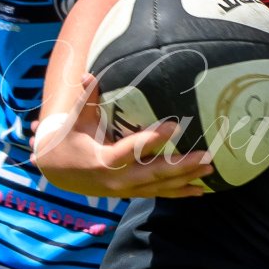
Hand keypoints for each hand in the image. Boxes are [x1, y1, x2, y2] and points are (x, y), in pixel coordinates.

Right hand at [31, 75, 213, 200]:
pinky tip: (200, 190)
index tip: (175, 125)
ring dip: (187, 179)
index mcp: (104, 159)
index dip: (153, 139)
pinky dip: (180, 192)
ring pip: (161, 186)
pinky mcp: (132, 193)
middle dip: (182, 166)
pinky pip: (159, 194)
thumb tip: (90, 74)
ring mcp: (127, 189)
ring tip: (210, 169)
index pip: (132, 149)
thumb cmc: (69, 140)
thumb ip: (87, 99)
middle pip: (155, 173)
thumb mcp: (75, 121)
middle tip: (206, 155)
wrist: (58, 172)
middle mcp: (118, 179)